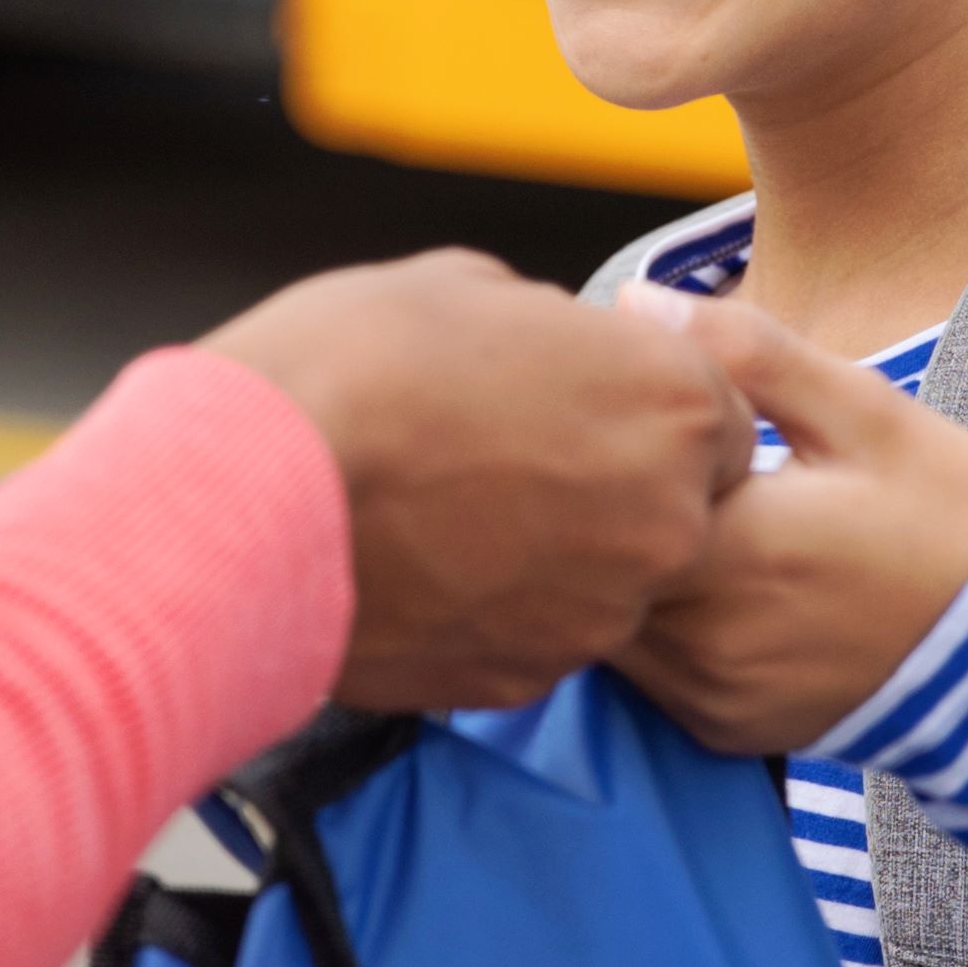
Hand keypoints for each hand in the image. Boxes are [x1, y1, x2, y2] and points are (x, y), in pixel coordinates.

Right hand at [204, 252, 753, 713]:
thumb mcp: (468, 290)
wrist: (245, 500)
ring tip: (452, 513)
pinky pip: (539, 634)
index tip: (588, 403)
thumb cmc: (350, 367)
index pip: (722, 417)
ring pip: (607, 581)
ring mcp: (599, 612)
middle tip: (510, 458)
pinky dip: (499, 608)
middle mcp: (664, 518)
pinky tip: (424, 567)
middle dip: (612, 484)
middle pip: (675, 508)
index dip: (651, 407)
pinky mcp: (527, 676)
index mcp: (671, 402)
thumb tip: (560, 355)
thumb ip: (554, 335)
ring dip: (556, 552)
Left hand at [606, 297, 967, 757]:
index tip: (615, 402)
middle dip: (591, 503)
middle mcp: (709, 637)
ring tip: (648, 508)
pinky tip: (690, 576)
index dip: (595, 440)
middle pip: (587, 562)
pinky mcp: (717, 727)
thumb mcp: (864, 412)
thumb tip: (634, 301)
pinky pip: (642, 672)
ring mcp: (709, 693)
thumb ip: (747, 354)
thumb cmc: (945, 512)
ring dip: (611, 566)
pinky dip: (646, 622)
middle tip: (614, 449)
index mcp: (738, 546)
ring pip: (603, 621)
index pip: (599, 490)